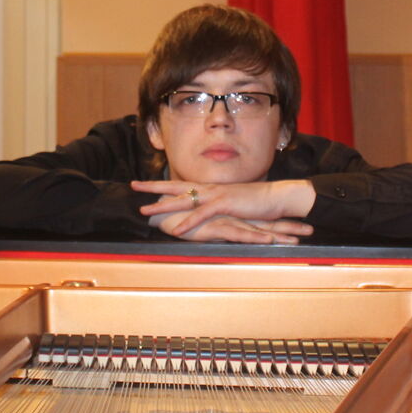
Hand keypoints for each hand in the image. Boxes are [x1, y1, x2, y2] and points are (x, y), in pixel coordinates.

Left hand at [133, 178, 316, 243]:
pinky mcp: (226, 204)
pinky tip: (176, 229)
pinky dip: (189, 222)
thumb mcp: (233, 204)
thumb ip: (217, 206)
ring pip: (184, 199)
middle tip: (134, 186)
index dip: (162, 184)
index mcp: (210, 188)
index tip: (144, 185)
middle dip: (153, 186)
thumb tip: (205, 211)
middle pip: (176, 185)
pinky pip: (203, 214)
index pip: (181, 183)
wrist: (277, 197)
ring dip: (163, 206)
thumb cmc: (257, 203)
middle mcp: (210, 188)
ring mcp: (217, 194)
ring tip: (145, 211)